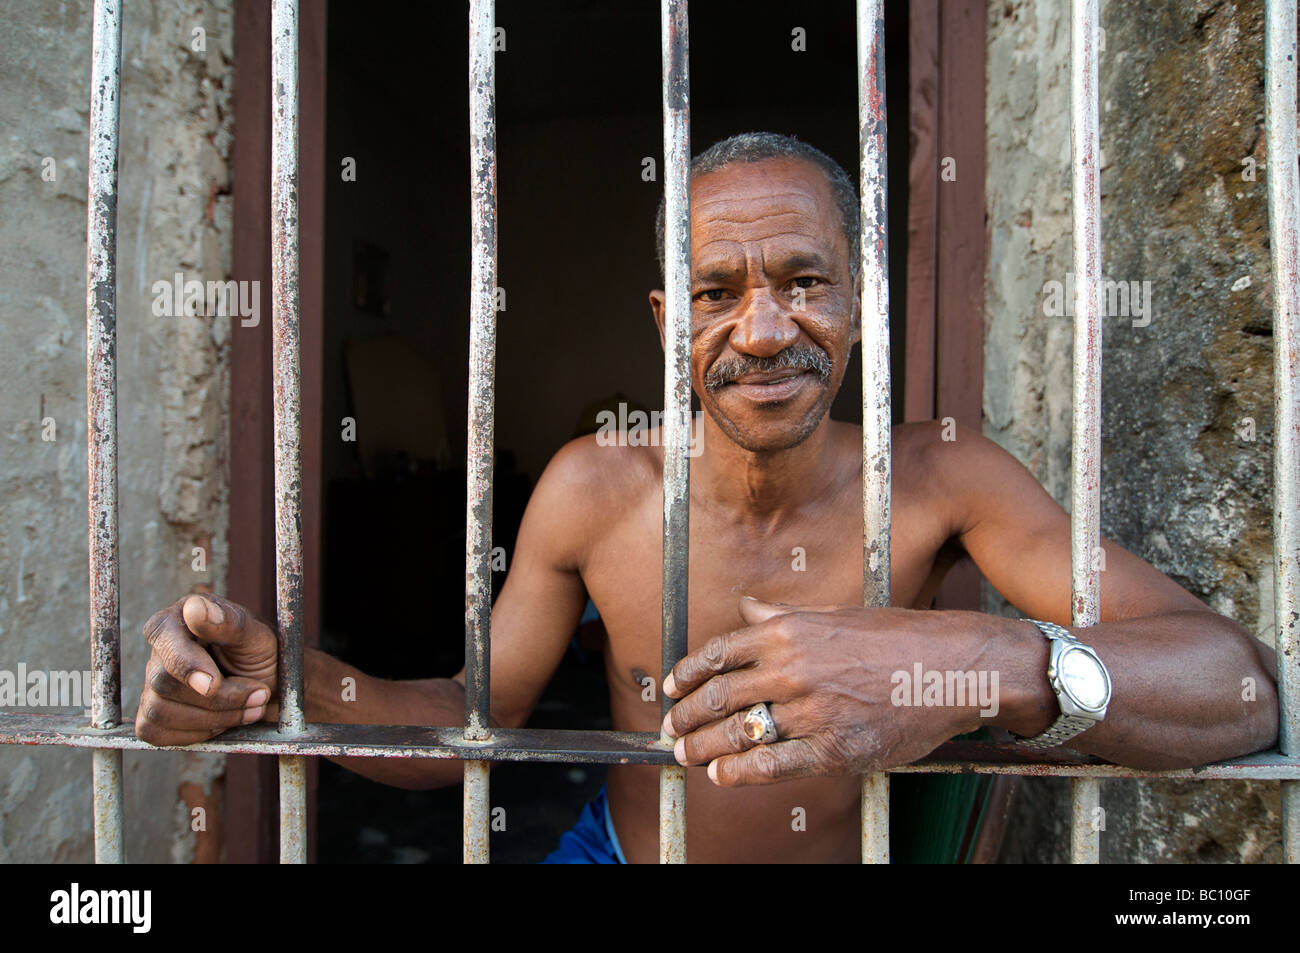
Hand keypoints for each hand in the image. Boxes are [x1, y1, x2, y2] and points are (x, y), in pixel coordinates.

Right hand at [134, 593, 278, 745]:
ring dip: (214, 719)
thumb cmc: (263, 655)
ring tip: (251, 708)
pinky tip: (222, 721)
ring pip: (160, 712)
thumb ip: (229, 622)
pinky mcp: (152, 715)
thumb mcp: (257, 635)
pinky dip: (196, 734)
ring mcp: (152, 683)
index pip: (164, 640)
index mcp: (178, 619)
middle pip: (165, 683)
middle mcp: (160, 649)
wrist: (272, 688)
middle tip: (259, 694)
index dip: (185, 666)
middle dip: (219, 698)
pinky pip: (156, 733)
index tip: (213, 685)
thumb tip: (195, 608)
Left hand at [661, 597, 988, 785]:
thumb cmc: (897, 638)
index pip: (718, 653)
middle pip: (719, 696)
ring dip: (702, 746)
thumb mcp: (835, 614)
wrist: (952, 668)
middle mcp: (792, 669)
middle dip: (685, 715)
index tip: (670, 687)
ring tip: (685, 754)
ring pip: (737, 732)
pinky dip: (737, 772)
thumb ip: (782, 616)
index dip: (686, 674)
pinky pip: (772, 765)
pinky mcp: (833, 748)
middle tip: (669, 728)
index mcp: (789, 632)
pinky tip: (720, 774)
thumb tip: (746, 607)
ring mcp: (811, 711)